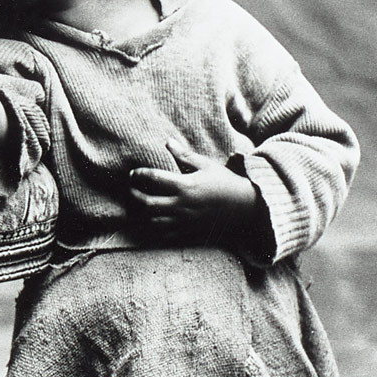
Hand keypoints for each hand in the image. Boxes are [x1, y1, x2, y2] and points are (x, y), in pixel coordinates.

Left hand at [126, 141, 262, 244]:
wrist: (244, 205)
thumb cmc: (225, 182)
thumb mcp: (205, 165)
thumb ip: (184, 155)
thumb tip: (168, 141)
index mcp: (185, 185)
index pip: (154, 178)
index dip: (139, 174)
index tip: (133, 173)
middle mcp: (182, 204)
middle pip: (148, 203)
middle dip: (135, 195)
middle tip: (132, 189)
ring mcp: (184, 220)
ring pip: (153, 221)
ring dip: (144, 213)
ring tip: (140, 205)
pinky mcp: (189, 231)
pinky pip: (165, 234)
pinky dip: (155, 229)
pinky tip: (153, 221)